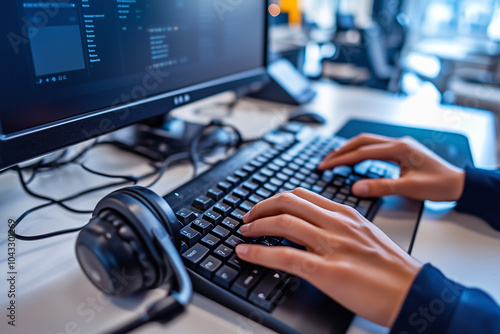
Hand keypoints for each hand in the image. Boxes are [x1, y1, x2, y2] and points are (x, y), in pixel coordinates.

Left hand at [235, 188, 421, 326]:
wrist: (413, 293)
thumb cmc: (392, 268)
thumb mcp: (365, 235)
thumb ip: (339, 226)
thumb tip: (310, 227)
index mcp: (345, 214)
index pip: (302, 194)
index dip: (276, 199)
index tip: (263, 208)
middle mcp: (337, 224)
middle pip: (288, 202)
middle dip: (261, 207)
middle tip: (247, 218)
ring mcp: (332, 246)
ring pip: (283, 223)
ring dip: (256, 226)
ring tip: (244, 232)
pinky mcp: (328, 271)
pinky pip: (285, 256)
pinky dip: (259, 252)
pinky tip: (246, 252)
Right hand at [318, 134, 465, 200]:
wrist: (460, 183)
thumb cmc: (440, 185)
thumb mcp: (409, 189)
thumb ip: (381, 187)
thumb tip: (356, 187)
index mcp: (398, 149)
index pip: (361, 152)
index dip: (341, 160)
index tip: (325, 166)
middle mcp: (397, 143)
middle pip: (361, 142)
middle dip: (340, 151)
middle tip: (324, 162)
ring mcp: (400, 145)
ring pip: (367, 142)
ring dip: (349, 150)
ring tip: (334, 159)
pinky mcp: (402, 151)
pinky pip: (375, 147)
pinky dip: (360, 152)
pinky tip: (355, 160)